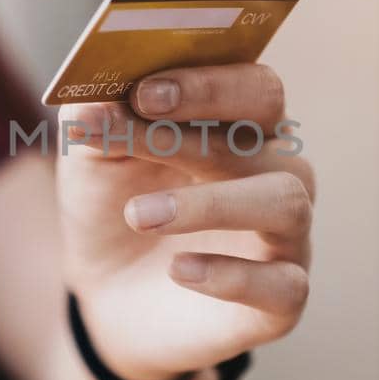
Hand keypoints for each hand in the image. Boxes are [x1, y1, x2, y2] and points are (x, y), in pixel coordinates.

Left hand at [57, 63, 312, 379]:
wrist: (108, 294)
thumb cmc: (114, 205)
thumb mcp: (94, 156)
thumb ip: (97, 116)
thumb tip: (92, 97)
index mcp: (241, 124)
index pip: (251, 84)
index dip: (205, 82)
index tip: (144, 91)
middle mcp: (276, 170)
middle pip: (270, 129)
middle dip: (206, 119)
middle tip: (144, 118)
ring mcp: (286, 234)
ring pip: (284, 202)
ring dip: (210, 202)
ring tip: (139, 215)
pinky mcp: (282, 297)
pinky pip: (282, 284)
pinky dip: (230, 276)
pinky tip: (178, 270)